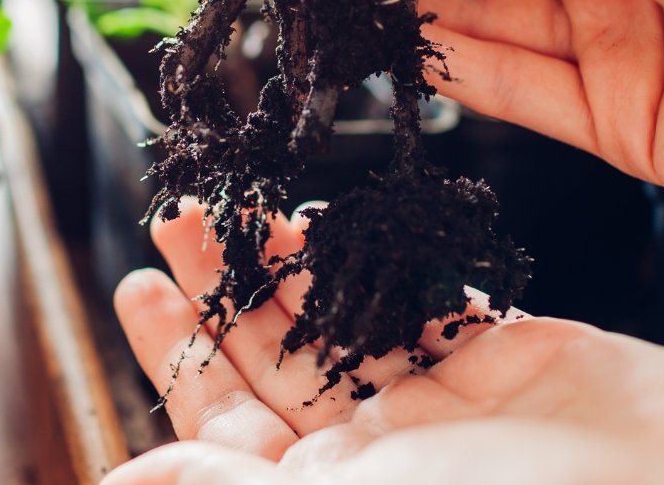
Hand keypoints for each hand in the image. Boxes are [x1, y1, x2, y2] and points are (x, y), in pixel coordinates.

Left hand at [108, 202, 663, 483]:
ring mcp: (458, 414)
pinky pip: (435, 299)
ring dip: (292, 262)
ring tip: (237, 204)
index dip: (179, 359)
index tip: (137, 286)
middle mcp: (388, 464)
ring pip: (349, 322)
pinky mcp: (526, 362)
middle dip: (223, 292)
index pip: (228, 432)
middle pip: (279, 367)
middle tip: (177, 217)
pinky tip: (343, 217)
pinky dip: (387, 256)